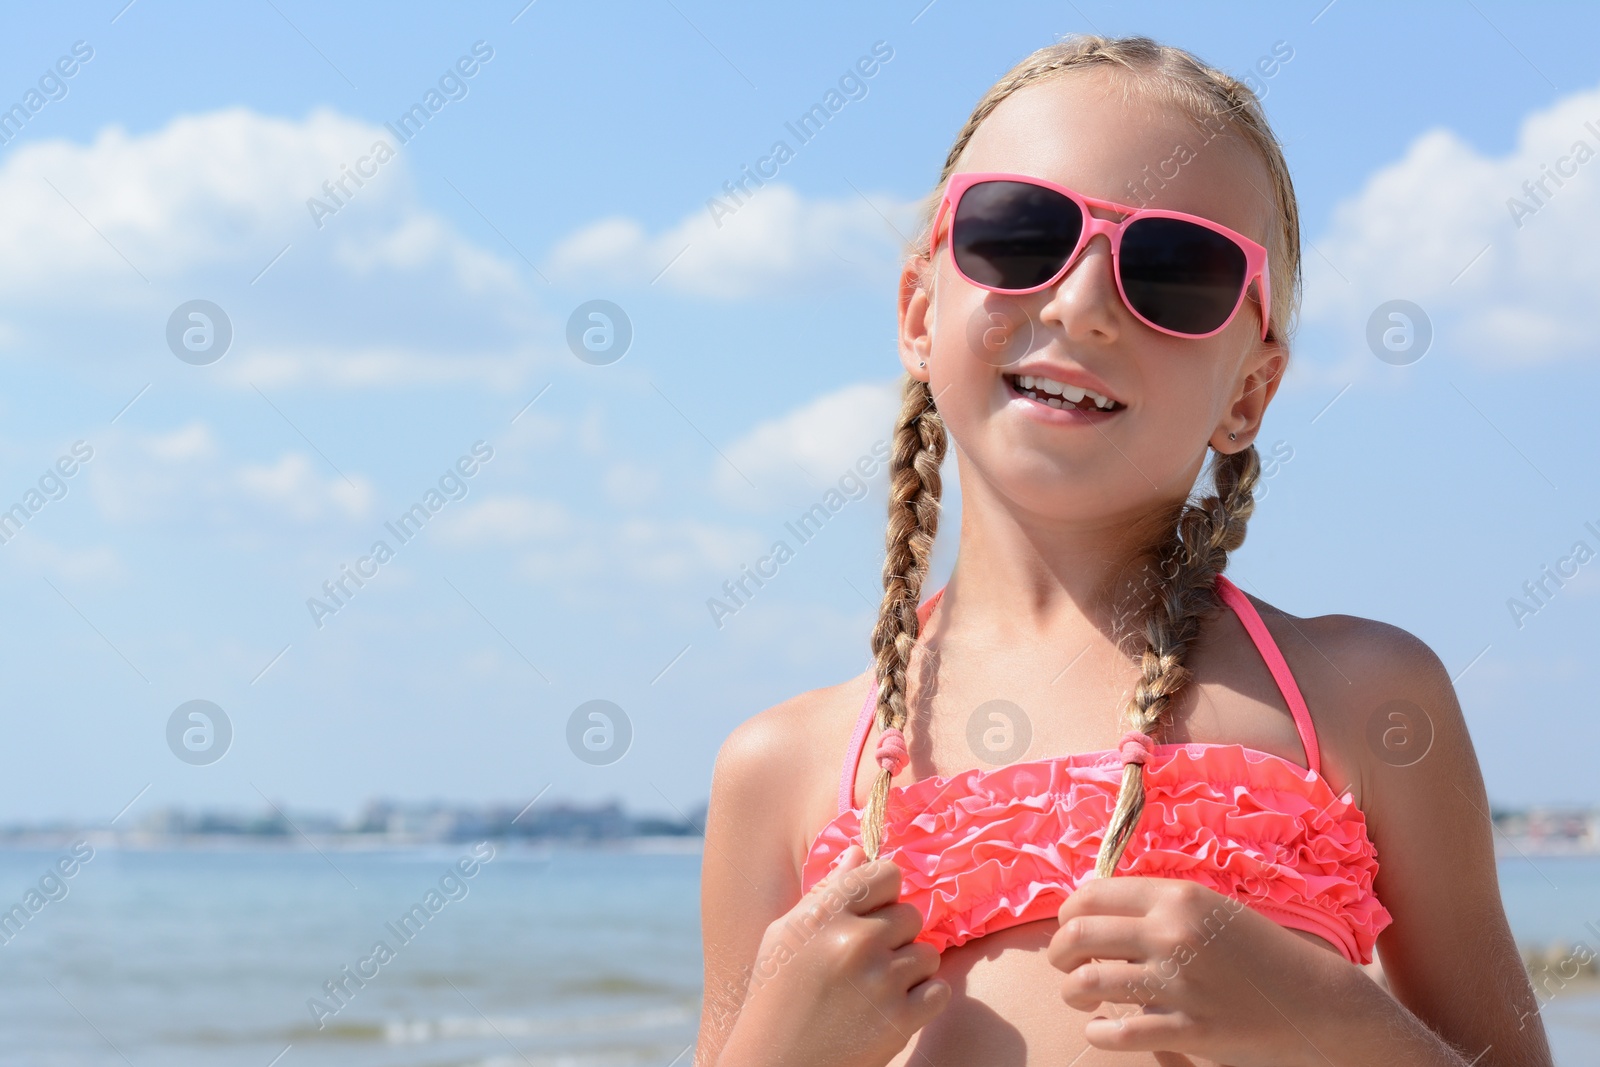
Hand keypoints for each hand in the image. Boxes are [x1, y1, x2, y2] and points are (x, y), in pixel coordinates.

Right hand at [720, 844, 950, 1066]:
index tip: (874, 912)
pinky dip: (922, 1000)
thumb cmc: (774, 997)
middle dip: (896, 935)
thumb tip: (861, 852)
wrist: (775, 1066)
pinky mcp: (900, 1020)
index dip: (885, 893)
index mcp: (825, 914)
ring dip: (909, 970)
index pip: (887, 874)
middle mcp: (856, 940)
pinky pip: (939, 990)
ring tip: (876, 988)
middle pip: (911, 914)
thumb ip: (828, 891)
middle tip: (867, 961)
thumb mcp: (787, 935)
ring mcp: (881, 981)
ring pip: (927, 953)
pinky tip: (890, 1008)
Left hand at [1047, 874, 1339, 1066]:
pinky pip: (1118, 1032)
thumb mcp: (1210, 910)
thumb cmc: (1260, 952)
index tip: (1068, 927)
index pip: (1092, 895)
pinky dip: (1098, 1031)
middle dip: (1059, 952)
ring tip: (1080, 995)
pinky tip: (1102, 1028)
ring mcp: (1180, 982)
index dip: (1068, 913)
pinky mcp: (1190, 1029)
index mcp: (1177, 897)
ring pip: (1088, 982)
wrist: (1317, 1001)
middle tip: (1063, 963)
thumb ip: (1157, 909)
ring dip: (1073, 991)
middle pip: (1078, 935)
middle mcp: (1172, 933)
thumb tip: (1094, 914)